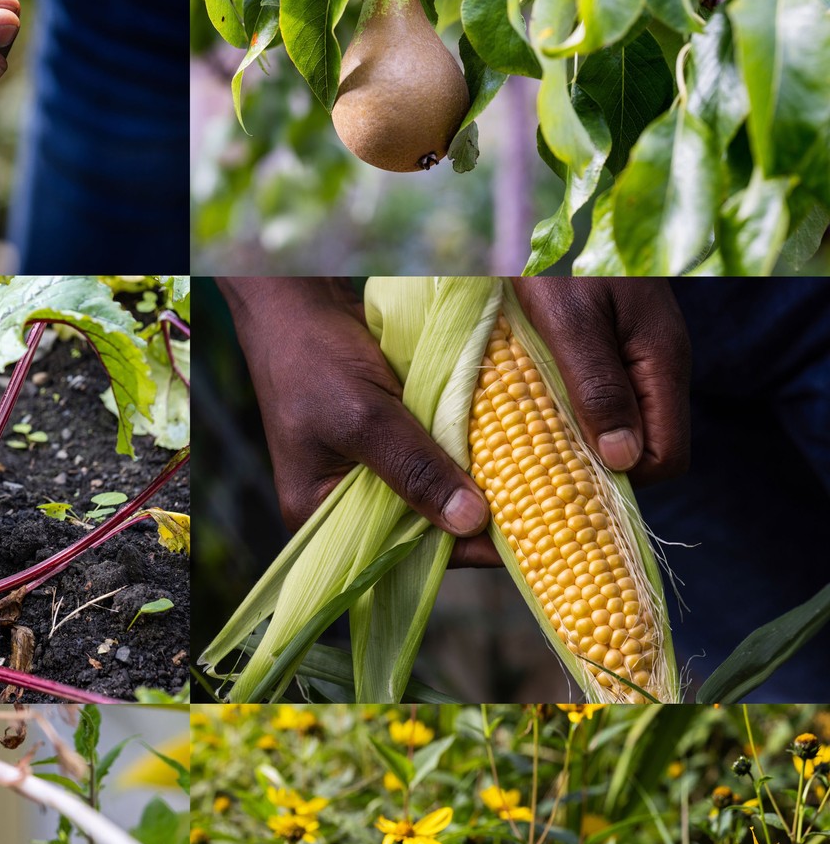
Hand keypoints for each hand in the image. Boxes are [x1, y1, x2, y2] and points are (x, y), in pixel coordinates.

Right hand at [218, 278, 689, 568]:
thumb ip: (415, 470)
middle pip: (422, 522)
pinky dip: (470, 448)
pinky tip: (514, 441)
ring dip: (480, 478)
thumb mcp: (364, 418)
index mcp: (321, 512)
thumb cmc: (312, 357)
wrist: (297, 296)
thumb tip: (473, 522)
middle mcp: (346, 498)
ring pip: (436, 486)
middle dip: (477, 513)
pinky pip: (438, 453)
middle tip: (546, 506)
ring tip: (541, 476)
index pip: (403, 548)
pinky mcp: (392, 432)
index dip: (462, 545)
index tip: (530, 537)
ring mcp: (370, 464)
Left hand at [508, 277, 689, 483]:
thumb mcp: (570, 320)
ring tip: (527, 447)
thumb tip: (621, 459)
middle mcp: (659, 365)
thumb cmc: (559, 258)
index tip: (568, 482)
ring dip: (580, 440)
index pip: (668, 456)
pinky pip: (602, 397)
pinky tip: (530, 412)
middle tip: (537, 473)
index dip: (624, 478)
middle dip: (599, 466)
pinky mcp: (612, 347)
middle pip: (646, 445)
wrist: (558, 211)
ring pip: (621, 423)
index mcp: (662, 361)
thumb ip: (598, 386)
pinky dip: (571, 413)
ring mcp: (638, 356)